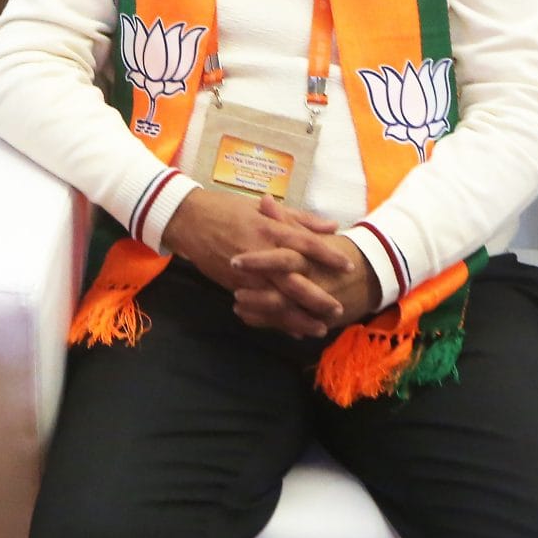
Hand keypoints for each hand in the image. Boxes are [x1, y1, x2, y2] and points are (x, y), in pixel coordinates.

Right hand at [162, 190, 360, 337]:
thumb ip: (298, 219)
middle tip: (337, 309)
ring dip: (298, 317)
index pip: (304, 244)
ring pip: (276, 300)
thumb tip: (331, 226)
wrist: (188, 219)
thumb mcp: (263, 208)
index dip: (327, 256)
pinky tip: (291, 330)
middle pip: (293, 280)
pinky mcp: (233, 284)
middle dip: (316, 297)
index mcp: (269, 229)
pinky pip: (258, 306)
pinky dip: (275, 320)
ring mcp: (245, 273)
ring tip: (318, 329)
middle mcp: (260, 253)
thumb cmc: (227, 209)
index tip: (348, 267)